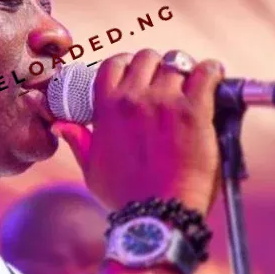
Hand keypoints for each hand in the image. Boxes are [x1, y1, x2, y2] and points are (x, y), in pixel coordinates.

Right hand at [51, 49, 224, 214]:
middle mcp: (133, 98)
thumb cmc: (124, 196)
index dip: (127, 63)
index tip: (138, 73)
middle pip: (147, 58)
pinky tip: (214, 76)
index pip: (114, 64)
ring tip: (193, 82)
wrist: (158, 215)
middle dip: (157, 65)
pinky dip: (211, 70)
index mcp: (107, 107)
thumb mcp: (92, 169)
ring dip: (185, 70)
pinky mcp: (194, 111)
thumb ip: (78, 142)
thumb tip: (61, 125)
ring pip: (177, 63)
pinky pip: (206, 72)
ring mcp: (164, 102)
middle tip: (167, 81)